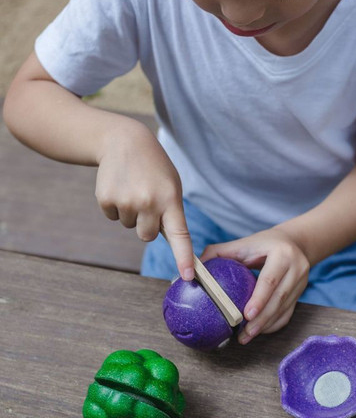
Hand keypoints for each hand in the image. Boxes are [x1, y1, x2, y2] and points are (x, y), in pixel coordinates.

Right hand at [94, 120, 194, 279]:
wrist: (124, 141)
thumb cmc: (154, 168)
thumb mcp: (171, 185)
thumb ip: (171, 212)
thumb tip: (169, 242)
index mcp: (170, 199)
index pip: (180, 235)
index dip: (184, 257)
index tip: (187, 276)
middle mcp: (149, 202)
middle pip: (147, 236)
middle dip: (147, 224)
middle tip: (146, 199)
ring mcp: (126, 202)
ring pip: (130, 226)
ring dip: (131, 212)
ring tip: (133, 187)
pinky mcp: (106, 200)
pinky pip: (113, 217)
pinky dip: (115, 206)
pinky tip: (119, 186)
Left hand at [201, 229, 310, 342]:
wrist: (294, 242)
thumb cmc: (262, 244)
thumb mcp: (243, 243)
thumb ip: (218, 253)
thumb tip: (193, 270)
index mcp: (282, 254)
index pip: (270, 279)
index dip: (259, 299)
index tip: (246, 315)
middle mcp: (296, 268)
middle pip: (279, 299)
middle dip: (261, 319)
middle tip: (244, 334)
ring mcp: (301, 283)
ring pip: (284, 309)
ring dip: (265, 326)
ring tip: (247, 337)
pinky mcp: (301, 294)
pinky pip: (287, 314)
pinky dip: (273, 325)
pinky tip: (258, 332)